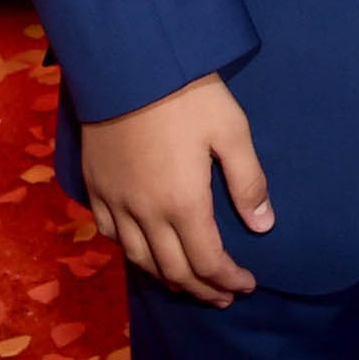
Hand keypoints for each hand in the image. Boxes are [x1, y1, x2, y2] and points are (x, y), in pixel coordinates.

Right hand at [80, 72, 273, 305]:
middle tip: (223, 295)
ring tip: (188, 284)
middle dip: (201, 289)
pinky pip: (110, 236)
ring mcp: (116, 203)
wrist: (128, 63)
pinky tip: (144, 250)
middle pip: (173, 271)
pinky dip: (131, 253)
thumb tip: (263, 226)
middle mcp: (145, 214)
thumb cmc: (186, 93)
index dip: (228, 279)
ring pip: (139, 260)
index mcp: (183, 203)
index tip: (247, 285)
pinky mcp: (95, 187)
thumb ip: (248, 180)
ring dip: (167, 279)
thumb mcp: (231, 129)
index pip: (207, 261)